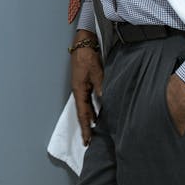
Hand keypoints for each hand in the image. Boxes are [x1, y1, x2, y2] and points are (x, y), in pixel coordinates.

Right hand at [70, 30, 102, 145]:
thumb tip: (105, 100)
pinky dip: (91, 110)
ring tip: (93, 133)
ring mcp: (81, 87)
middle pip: (82, 113)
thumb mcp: (96, 70)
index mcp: (79, 90)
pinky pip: (88, 101)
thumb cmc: (87, 55)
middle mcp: (79, 91)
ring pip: (85, 108)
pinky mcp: (85, 83)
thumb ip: (101, 86)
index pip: (82, 113)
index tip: (87, 140)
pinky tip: (97, 115)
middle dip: (85, 127)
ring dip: (89, 120)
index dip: (85, 127)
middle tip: (88, 142)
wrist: (83, 43)